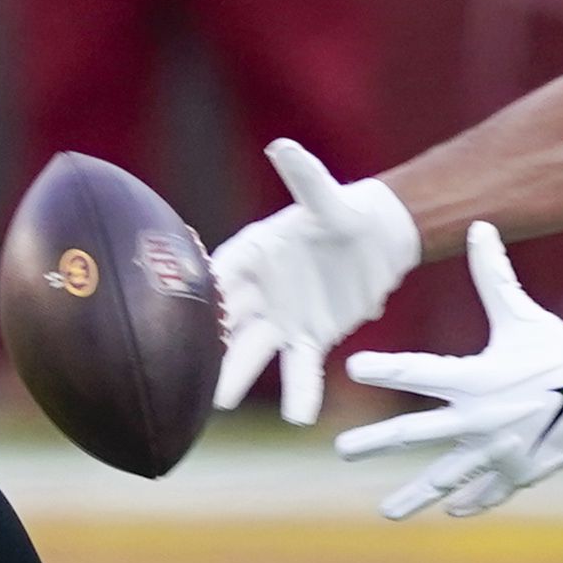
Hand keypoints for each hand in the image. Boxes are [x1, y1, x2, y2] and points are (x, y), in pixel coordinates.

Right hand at [208, 138, 421, 427]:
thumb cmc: (345, 213)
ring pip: (252, 350)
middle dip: (206, 344)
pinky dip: (299, 391)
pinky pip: (300, 368)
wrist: (379, 240)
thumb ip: (306, 179)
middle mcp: (257, 290)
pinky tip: (298, 416)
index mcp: (252, 252)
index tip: (183, 313)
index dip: (203, 294)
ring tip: (220, 404)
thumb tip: (282, 146)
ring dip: (237, 375)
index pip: (219, 275)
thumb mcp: (328, 199)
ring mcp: (279, 318)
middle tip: (183, 371)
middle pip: (225, 320)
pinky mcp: (309, 339)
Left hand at [333, 224, 562, 519]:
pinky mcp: (519, 472)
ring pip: (446, 478)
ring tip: (387, 512)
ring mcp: (498, 452)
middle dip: (375, 442)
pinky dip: (470, 502)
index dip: (384, 368)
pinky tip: (450, 510)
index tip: (352, 367)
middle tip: (341, 451)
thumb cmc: (560, 348)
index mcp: (476, 378)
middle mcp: (480, 419)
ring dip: (415, 497)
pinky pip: (487, 492)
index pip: (418, 371)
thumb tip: (479, 226)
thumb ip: (494, 274)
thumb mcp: (521, 314)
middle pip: (415, 434)